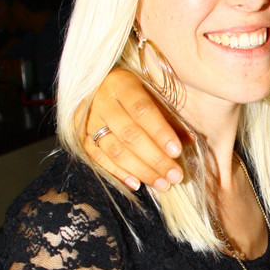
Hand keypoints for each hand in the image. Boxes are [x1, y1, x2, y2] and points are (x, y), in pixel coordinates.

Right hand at [80, 69, 183, 190]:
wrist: (92, 85)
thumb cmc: (130, 90)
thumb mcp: (150, 93)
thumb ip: (168, 116)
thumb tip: (190, 141)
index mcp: (121, 85)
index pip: (142, 110)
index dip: (160, 132)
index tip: (177, 152)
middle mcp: (101, 102)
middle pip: (130, 135)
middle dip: (155, 159)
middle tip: (175, 176)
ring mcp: (87, 121)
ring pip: (115, 150)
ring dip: (141, 170)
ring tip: (162, 184)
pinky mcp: (79, 137)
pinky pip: (98, 159)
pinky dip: (118, 173)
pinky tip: (136, 184)